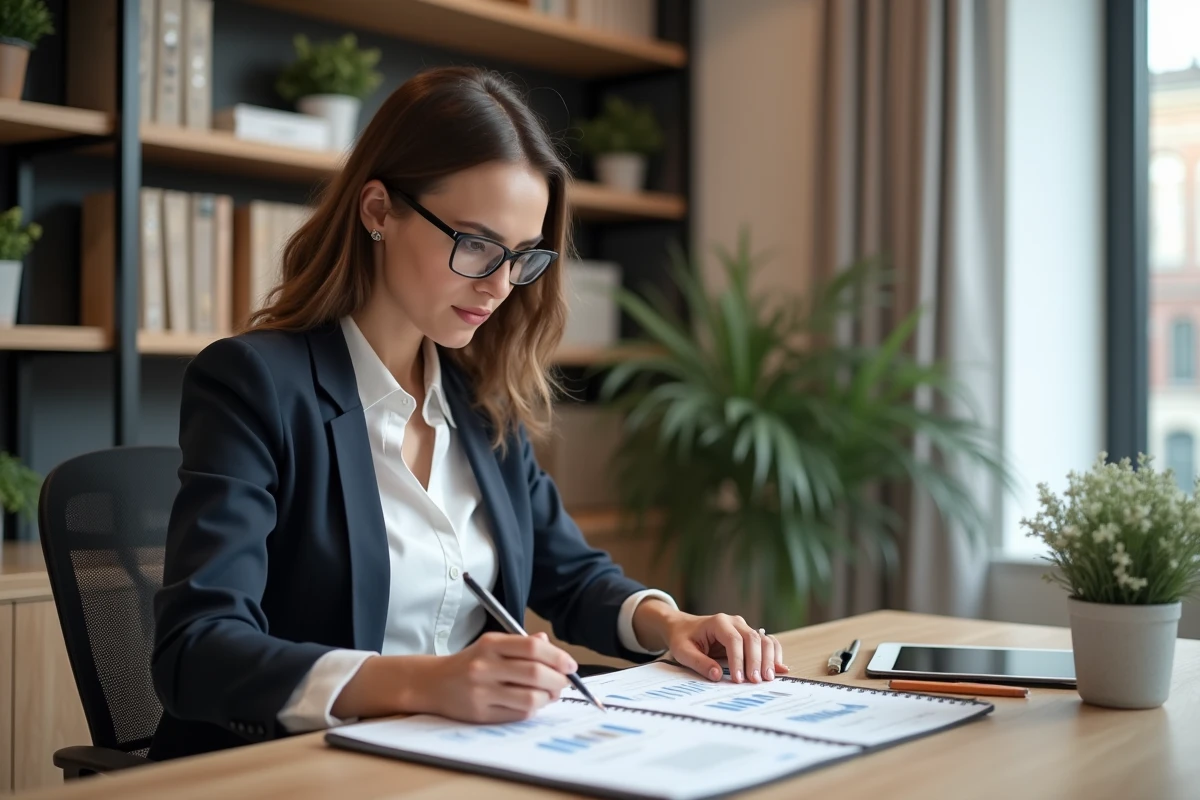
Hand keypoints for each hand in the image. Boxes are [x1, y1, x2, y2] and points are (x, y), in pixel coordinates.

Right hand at [425, 632, 577, 722]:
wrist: (433, 683)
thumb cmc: (470, 662)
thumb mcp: (493, 644)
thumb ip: (522, 644)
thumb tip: (552, 647)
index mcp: (491, 644)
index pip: (533, 647)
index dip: (558, 656)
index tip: (570, 665)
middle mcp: (485, 666)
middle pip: (535, 673)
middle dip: (558, 680)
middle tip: (563, 682)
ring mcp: (482, 691)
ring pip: (530, 698)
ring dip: (548, 697)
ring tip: (549, 694)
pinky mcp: (481, 713)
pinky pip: (518, 714)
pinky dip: (533, 709)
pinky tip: (532, 703)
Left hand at [633, 602, 788, 683]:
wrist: (683, 626)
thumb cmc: (683, 638)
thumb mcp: (683, 651)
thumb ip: (700, 663)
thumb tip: (718, 676)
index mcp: (718, 622)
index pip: (734, 640)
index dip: (738, 660)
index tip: (738, 679)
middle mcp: (734, 622)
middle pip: (753, 639)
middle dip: (756, 661)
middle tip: (756, 681)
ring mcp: (744, 627)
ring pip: (764, 639)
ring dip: (768, 658)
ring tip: (768, 678)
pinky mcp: (748, 636)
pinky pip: (766, 642)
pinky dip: (774, 654)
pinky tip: (779, 668)